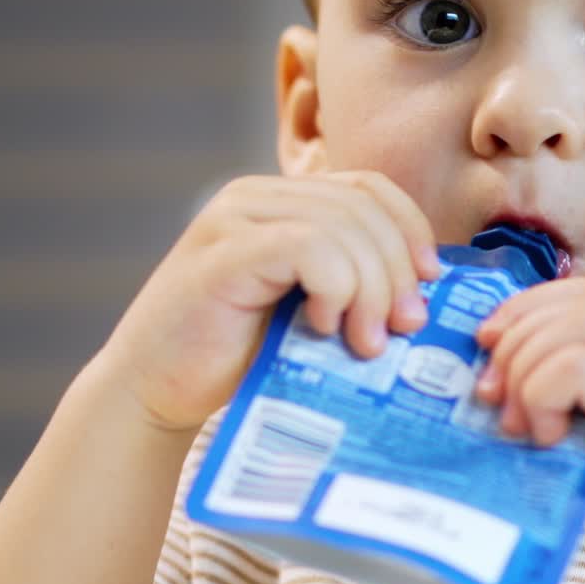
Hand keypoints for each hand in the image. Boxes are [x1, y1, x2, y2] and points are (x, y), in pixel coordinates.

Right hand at [99, 172, 441, 433]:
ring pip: (341, 226)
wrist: (154, 395)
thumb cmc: (239, 358)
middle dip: (397, 268)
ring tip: (368, 342)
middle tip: (407, 326)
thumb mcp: (311, 309)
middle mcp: (255, 197)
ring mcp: (233, 220)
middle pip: (362, 208)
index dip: (410, 228)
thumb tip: (430, 288)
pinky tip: (325, 326)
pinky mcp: (219, 256)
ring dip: (370, 287)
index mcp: (282, 201)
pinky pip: (305, 247)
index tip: (430, 282)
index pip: (369, 188)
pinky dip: (334, 286)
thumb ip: (354, 284)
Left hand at [475, 277, 584, 583]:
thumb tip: (495, 372)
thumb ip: (569, 390)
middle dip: (515, 342)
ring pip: (571, 327)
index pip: (584, 293)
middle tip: (491, 397)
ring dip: (525, 373)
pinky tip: (549, 438)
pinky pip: (578, 365)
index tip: (489, 349)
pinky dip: (543, 395)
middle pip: (574, 302)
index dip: (526, 310)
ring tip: (519, 426)